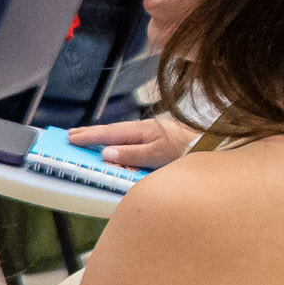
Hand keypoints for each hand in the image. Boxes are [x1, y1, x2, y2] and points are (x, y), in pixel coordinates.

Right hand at [78, 112, 192, 168]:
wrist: (213, 141)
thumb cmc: (186, 148)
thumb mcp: (158, 155)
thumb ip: (132, 154)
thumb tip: (106, 153)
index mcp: (140, 131)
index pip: (109, 135)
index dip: (89, 137)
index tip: (71, 139)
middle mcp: (143, 129)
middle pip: (112, 130)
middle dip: (90, 133)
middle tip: (70, 135)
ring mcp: (151, 131)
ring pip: (120, 132)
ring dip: (102, 134)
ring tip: (86, 136)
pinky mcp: (158, 136)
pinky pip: (128, 135)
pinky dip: (115, 137)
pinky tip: (115, 140)